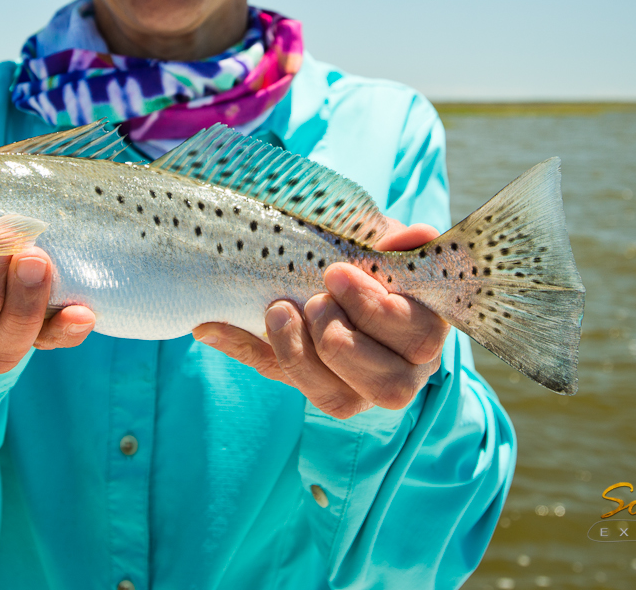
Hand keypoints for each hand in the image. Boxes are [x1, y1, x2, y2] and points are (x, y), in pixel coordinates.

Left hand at [191, 219, 449, 418]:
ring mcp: (356, 390)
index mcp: (425, 331)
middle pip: (388, 384)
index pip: (419, 336)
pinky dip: (243, 349)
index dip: (375, 310)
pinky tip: (210, 325)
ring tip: (277, 312)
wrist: (329, 264)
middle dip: (342, 342)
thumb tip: (421, 234)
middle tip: (313, 302)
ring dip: (300, 356)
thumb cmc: (368, 254)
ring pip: (339, 401)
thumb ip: (399, 241)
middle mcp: (402, 372)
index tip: (335, 272)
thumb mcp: (383, 241)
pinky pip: (278, 381)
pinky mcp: (308, 386)